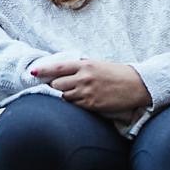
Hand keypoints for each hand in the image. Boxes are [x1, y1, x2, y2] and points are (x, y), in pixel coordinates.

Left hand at [29, 58, 151, 117]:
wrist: (137, 85)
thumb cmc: (118, 73)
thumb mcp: (98, 64)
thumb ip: (81, 67)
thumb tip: (63, 71)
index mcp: (85, 64)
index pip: (57, 67)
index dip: (43, 70)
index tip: (32, 72)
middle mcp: (84, 78)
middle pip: (57, 84)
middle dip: (56, 85)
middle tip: (61, 85)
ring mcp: (87, 92)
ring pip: (64, 96)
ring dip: (65, 95)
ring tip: (75, 93)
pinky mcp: (92, 105)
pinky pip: (75, 105)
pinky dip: (75, 103)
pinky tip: (82, 100)